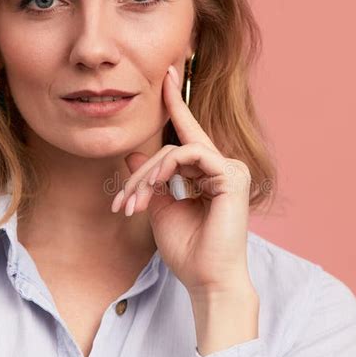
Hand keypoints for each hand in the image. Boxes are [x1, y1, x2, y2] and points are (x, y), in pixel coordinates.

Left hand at [111, 65, 252, 302]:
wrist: (208, 280)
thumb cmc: (188, 251)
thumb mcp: (161, 208)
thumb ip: (151, 180)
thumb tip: (134, 152)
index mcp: (209, 175)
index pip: (188, 135)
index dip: (176, 104)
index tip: (165, 75)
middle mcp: (223, 167)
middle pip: (172, 147)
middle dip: (141, 172)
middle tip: (123, 203)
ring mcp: (230, 169)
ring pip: (175, 151)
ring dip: (147, 176)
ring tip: (134, 204)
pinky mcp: (231, 175)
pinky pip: (190, 155)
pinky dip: (166, 167)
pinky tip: (155, 185)